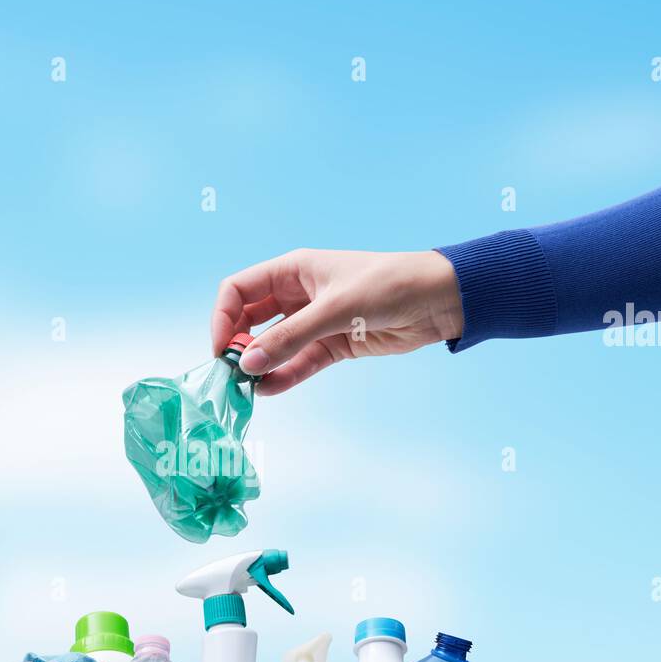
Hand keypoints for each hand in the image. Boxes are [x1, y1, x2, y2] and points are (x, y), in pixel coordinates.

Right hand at [211, 248, 462, 394]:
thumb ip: (290, 338)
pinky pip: (299, 362)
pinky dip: (284, 376)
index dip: (223, 317)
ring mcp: (314, 322)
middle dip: (238, 345)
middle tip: (232, 372)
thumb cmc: (388, 285)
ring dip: (261, 365)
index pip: (239, 290)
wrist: (438, 300)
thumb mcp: (334, 309)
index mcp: (292, 270)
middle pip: (251, 320)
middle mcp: (298, 294)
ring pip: (275, 346)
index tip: (222, 347)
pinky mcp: (333, 345)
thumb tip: (249, 363)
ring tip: (247, 389)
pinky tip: (270, 390)